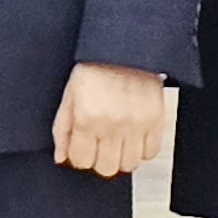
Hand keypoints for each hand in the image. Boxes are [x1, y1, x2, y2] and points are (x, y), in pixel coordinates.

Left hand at [50, 62, 166, 176]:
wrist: (124, 49)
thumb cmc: (95, 67)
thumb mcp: (69, 95)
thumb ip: (62, 129)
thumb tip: (61, 156)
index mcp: (87, 117)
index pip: (81, 160)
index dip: (79, 157)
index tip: (81, 150)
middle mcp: (113, 124)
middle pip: (106, 168)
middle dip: (99, 160)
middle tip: (98, 147)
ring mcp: (137, 124)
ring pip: (129, 165)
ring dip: (121, 157)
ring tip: (116, 142)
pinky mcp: (156, 120)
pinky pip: (151, 152)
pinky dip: (141, 150)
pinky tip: (132, 137)